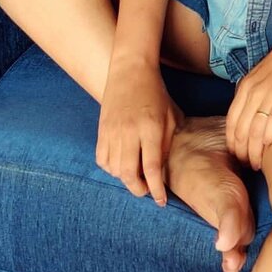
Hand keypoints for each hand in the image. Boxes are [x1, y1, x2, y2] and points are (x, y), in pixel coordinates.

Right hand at [96, 50, 183, 204]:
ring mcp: (112, 131)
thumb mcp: (170, 116)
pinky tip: (121, 164)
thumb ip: (167, 144)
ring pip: (115, 170)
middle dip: (140, 189)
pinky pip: (102, 159)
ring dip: (126, 179)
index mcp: (151, 127)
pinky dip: (111, 168)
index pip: (152, 168)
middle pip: (129, 175)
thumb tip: (161, 172)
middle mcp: (130, 131)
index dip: (157, 190)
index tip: (161, 201)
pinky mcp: (101, 129)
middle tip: (148, 190)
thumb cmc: (155, 92)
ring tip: (136, 175)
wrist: (130, 69)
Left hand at [225, 17, 271, 170]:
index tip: (237, 157)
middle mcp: (253, 89)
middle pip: (240, 128)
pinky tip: (268, 148)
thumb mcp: (265, 76)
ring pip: (254, 127)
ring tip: (257, 165)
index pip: (231, 121)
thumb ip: (257, 94)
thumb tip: (254, 117)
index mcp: (246, 86)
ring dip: (254, 149)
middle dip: (241, 151)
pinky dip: (269, 134)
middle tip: (246, 167)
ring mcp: (270, 91)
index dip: (232, 142)